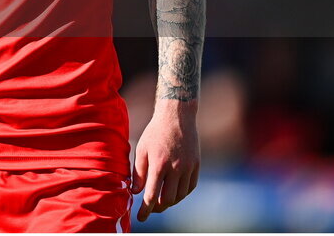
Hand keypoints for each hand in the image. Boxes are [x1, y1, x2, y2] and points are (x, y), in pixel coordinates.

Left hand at [132, 100, 199, 221]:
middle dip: (157, 208)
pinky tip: (173, 193)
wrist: (177, 117)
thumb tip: (136, 192)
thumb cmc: (155, 132)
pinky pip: (190, 187)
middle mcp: (176, 168)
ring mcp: (188, 167)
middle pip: (168, 199)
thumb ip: (138, 172)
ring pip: (180, 195)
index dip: (146, 209)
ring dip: (170, 202)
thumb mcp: (142, 149)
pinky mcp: (196, 165)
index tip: (141, 217)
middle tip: (150, 209)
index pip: (152, 195)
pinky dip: (182, 193)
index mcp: (159, 164)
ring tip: (160, 201)